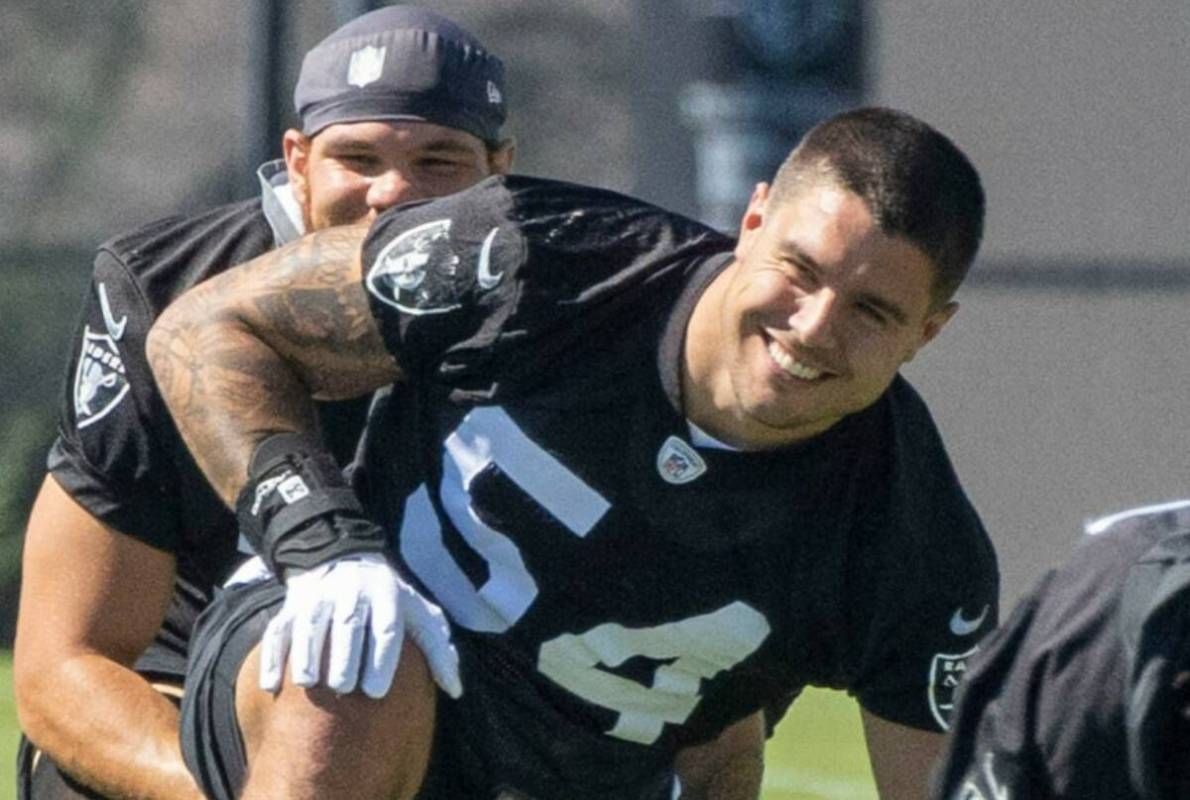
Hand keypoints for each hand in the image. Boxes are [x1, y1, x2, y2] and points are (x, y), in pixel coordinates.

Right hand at [259, 554, 461, 698]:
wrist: (342, 556)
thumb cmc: (388, 598)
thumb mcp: (417, 612)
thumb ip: (438, 648)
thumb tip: (456, 689)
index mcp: (387, 594)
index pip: (386, 628)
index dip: (381, 659)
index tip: (376, 692)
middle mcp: (352, 591)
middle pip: (348, 625)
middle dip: (344, 656)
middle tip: (344, 687)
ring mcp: (318, 596)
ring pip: (310, 624)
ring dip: (307, 654)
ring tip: (310, 684)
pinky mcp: (291, 606)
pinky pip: (278, 630)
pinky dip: (274, 657)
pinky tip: (274, 684)